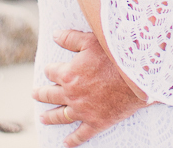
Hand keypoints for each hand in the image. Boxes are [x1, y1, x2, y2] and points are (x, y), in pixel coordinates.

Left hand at [33, 29, 145, 145]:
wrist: (137, 75)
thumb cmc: (115, 55)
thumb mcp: (91, 40)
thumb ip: (70, 38)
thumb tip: (55, 36)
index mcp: (69, 74)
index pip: (52, 72)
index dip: (50, 69)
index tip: (50, 70)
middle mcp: (71, 94)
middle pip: (51, 95)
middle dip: (42, 94)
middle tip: (35, 94)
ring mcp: (83, 110)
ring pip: (61, 116)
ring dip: (50, 117)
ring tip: (43, 118)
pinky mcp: (96, 122)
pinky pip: (81, 134)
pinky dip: (72, 140)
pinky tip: (66, 143)